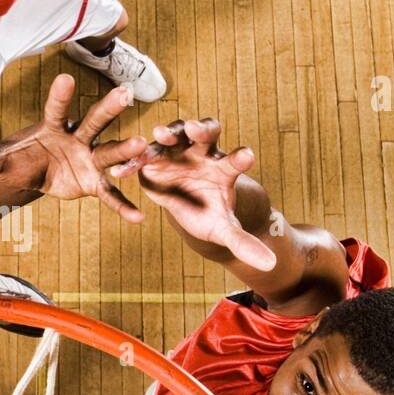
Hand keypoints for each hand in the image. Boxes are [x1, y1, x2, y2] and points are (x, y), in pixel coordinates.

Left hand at [0, 73, 147, 220]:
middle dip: (107, 109)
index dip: (59, 96)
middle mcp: (75, 137)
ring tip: (141, 145)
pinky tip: (139, 218)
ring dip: (124, 150)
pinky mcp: (94, 182)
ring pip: (108, 151)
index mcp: (50, 127)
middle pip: (92, 121)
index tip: (65, 78)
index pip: (54, 109)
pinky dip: (123, 206)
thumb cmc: (15, 158)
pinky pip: (110, 194)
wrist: (34, 172)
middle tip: (125, 93)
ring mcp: (88, 158)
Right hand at [111, 118, 275, 269]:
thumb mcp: (223, 229)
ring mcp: (178, 152)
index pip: (236, 159)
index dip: (241, 157)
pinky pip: (144, 155)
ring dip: (169, 132)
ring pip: (176, 134)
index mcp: (224, 168)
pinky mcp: (155, 158)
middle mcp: (203, 153)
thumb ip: (243, 243)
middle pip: (206, 134)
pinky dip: (134, 161)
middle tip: (196, 129)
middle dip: (201, 129)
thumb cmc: (208, 212)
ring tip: (160, 135)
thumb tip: (270, 264)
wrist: (186, 206)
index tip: (246, 157)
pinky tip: (122, 170)